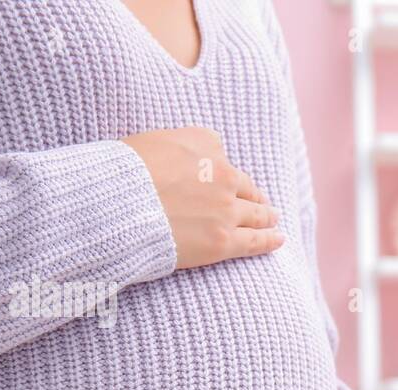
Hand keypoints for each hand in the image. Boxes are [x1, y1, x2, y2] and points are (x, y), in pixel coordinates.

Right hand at [122, 126, 282, 269]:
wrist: (118, 204)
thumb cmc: (122, 173)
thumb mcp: (147, 141)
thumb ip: (171, 146)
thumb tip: (175, 158)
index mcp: (203, 143)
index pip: (218, 151)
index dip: (216, 166)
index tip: (215, 176)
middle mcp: (222, 173)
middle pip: (244, 184)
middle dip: (251, 193)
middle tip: (259, 201)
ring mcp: (225, 209)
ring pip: (256, 212)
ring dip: (266, 216)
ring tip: (272, 219)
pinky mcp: (223, 240)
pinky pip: (255, 241)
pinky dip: (269, 240)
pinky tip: (278, 239)